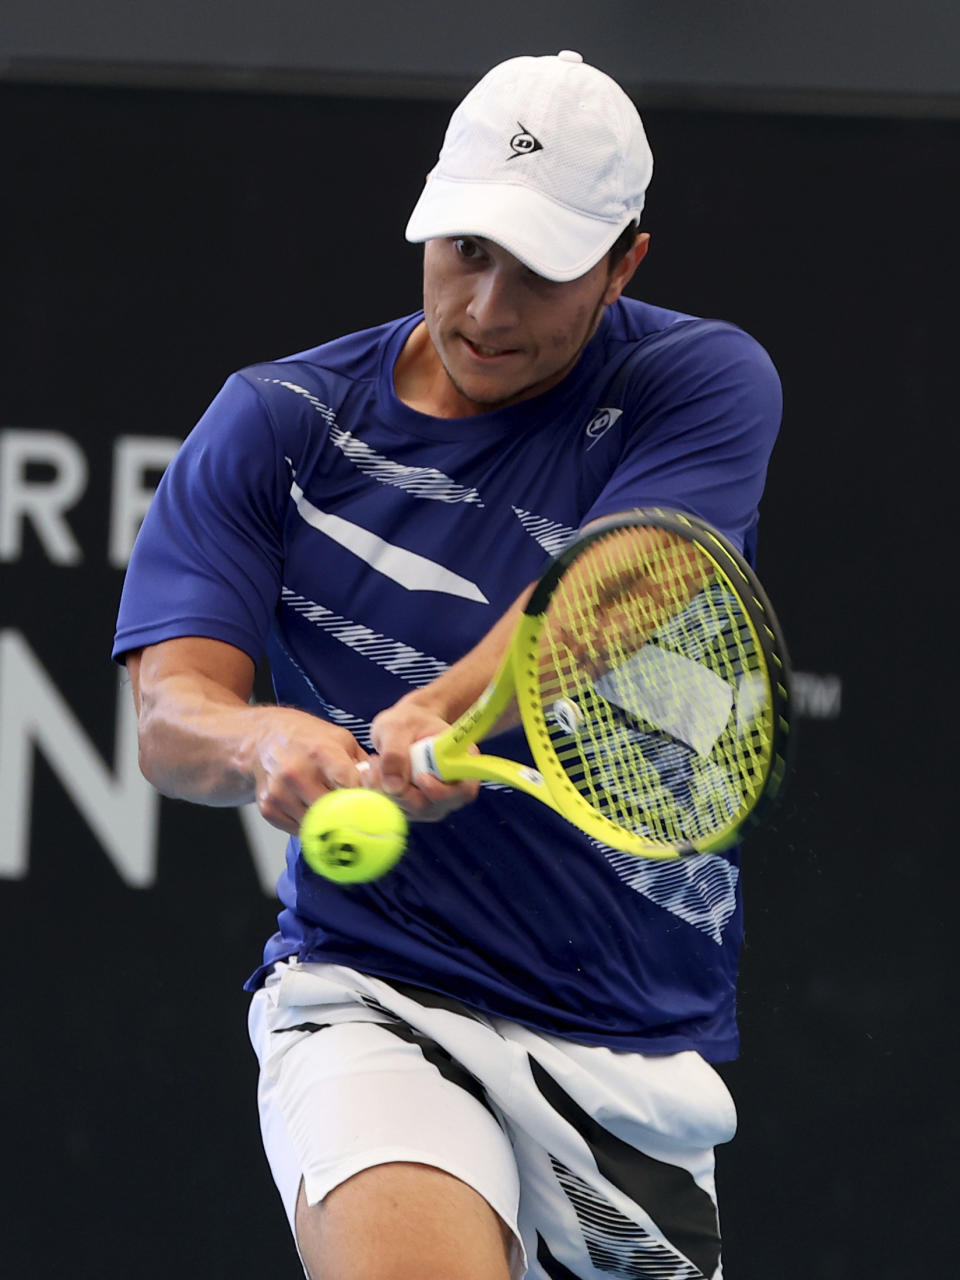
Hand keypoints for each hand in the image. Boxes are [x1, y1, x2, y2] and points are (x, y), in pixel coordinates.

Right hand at [251, 706, 370, 833]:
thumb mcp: (340, 738)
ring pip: (316, 825)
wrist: (262, 739)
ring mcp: (280, 792)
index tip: (375, 807)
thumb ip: (363, 763)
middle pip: (333, 811)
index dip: (363, 798)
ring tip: (336, 814)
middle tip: (360, 820)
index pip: (348, 785)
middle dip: (349, 816)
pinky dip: (310, 826)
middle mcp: (297, 773)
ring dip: (329, 824)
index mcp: (320, 752)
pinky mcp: (268, 808)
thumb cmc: (308, 738)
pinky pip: (298, 830)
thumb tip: (386, 787)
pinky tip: (313, 812)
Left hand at [369, 697, 479, 821]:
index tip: (420, 777)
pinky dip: (380, 794)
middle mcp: (453, 790)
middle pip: (430, 806)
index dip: (441, 791)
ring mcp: (434, 803)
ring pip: (409, 811)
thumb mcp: (398, 726)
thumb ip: (395, 752)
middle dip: (399, 790)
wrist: (405, 727)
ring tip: (372, 762)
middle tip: (375, 764)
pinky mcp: (414, 809)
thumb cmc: (408, 721)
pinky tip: (371, 773)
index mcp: (463, 764)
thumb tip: (394, 786)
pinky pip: (396, 810)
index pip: (461, 791)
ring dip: (385, 791)